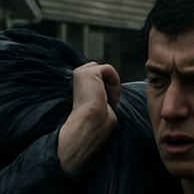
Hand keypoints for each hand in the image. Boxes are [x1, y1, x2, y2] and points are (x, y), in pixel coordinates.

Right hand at [57, 62, 120, 176]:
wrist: (90, 124)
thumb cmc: (96, 120)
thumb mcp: (101, 104)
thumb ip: (104, 95)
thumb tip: (113, 98)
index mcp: (79, 85)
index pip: (97, 77)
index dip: (107, 87)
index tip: (109, 102)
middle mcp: (77, 77)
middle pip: (101, 71)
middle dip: (110, 83)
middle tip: (111, 100)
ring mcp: (81, 72)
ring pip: (105, 69)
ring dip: (113, 83)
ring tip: (111, 98)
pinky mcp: (88, 72)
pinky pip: (108, 68)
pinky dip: (115, 81)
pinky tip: (111, 95)